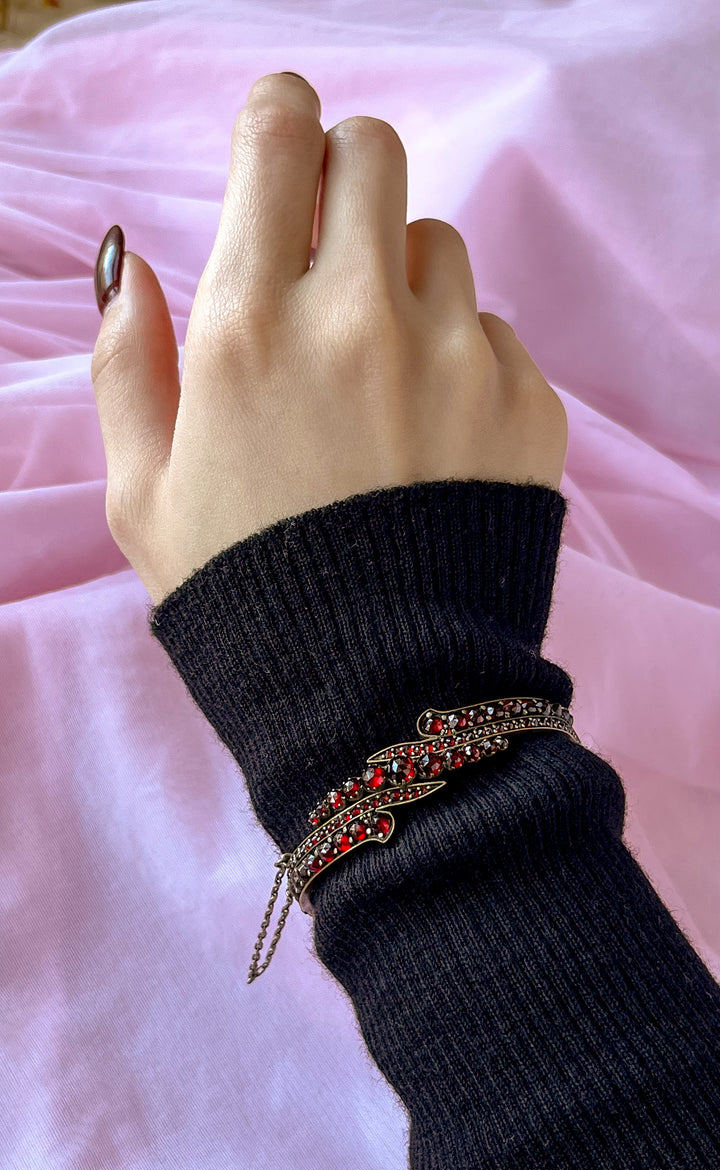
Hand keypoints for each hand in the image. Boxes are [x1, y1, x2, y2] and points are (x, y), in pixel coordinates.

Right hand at [91, 72, 567, 609]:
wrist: (378, 696)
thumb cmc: (250, 599)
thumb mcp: (144, 496)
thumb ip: (126, 365)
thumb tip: (130, 265)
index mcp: (248, 332)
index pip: (278, 138)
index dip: (279, 119)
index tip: (282, 139)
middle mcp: (357, 322)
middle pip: (373, 152)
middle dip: (343, 180)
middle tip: (327, 248)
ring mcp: (455, 358)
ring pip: (435, 241)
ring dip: (400, 277)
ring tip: (378, 373)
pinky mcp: (526, 402)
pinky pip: (493, 329)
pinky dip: (461, 358)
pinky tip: (432, 437)